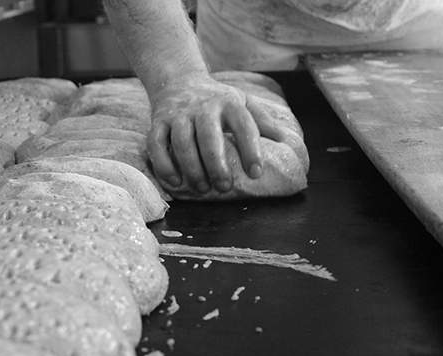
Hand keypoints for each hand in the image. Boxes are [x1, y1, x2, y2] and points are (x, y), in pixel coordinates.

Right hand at [147, 73, 276, 192]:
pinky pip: (156, 144)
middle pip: (209, 137)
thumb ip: (262, 121)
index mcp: (229, 102)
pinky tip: (175, 182)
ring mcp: (178, 114)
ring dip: (192, 169)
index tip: (256, 173)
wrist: (178, 80)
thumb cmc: (216, 99)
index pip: (243, 125)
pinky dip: (164, 165)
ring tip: (202, 189)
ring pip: (182, 143)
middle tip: (224, 187)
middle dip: (217, 165)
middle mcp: (203, 106)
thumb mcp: (243, 102)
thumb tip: (286, 141)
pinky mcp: (158, 121)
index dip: (251, 149)